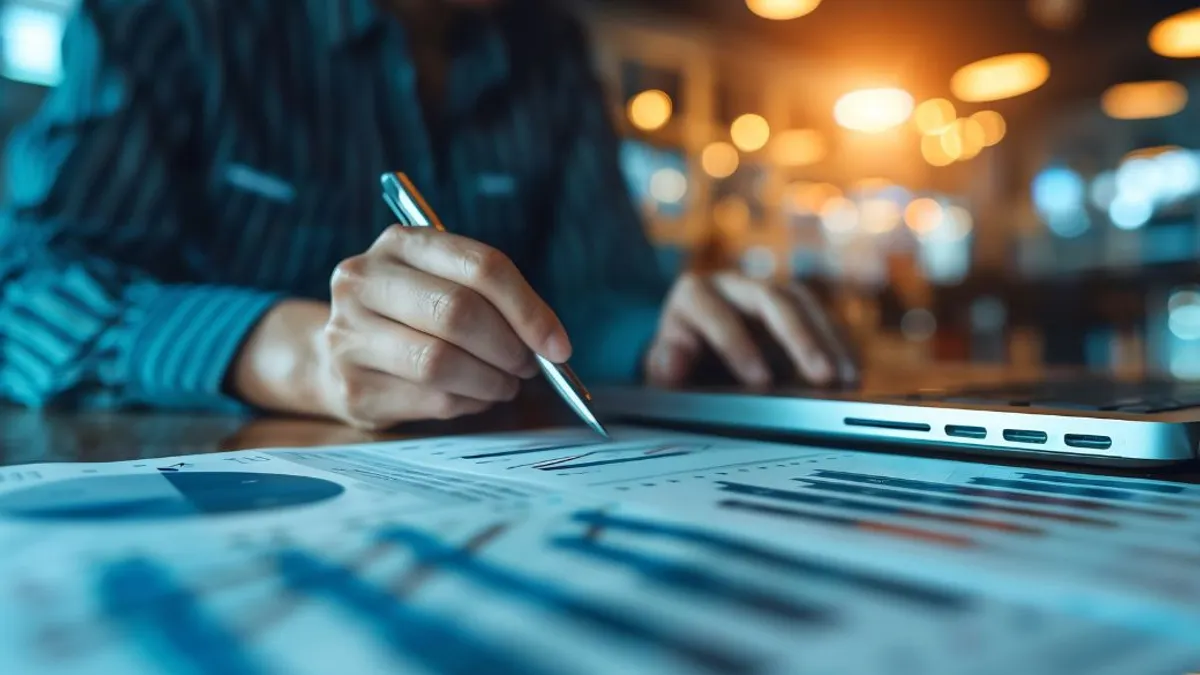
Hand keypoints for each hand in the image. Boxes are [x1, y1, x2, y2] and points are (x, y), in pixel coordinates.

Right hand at [232, 226, 570, 428]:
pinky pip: (430, 399)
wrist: (335, 354)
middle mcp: (363, 281)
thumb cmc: (411, 314)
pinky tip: (474, 396)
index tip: (557, 345)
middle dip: (508, 347)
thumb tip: (550, 344)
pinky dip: (467, 402)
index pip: (480, 266)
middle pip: (458, 313)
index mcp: (399, 243)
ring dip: (490, 381)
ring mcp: (349, 335)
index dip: (528, 309)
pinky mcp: (352, 388)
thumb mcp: (444, 283)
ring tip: (504, 384)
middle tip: (528, 366)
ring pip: (441, 362)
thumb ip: (493, 300)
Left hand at [644, 272, 856, 387]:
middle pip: (771, 300)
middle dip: (799, 338)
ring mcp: (768, 295)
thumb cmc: (676, 362)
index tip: (760, 381)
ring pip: (804, 304)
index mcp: (694, 295)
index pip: (715, 313)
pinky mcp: (795, 311)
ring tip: (847, 379)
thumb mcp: (661, 368)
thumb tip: (671, 361)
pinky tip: (853, 375)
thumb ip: (664, 366)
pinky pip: (822, 320)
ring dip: (828, 341)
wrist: (691, 355)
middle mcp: (734, 286)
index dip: (737, 345)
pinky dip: (839, 346)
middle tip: (822, 377)